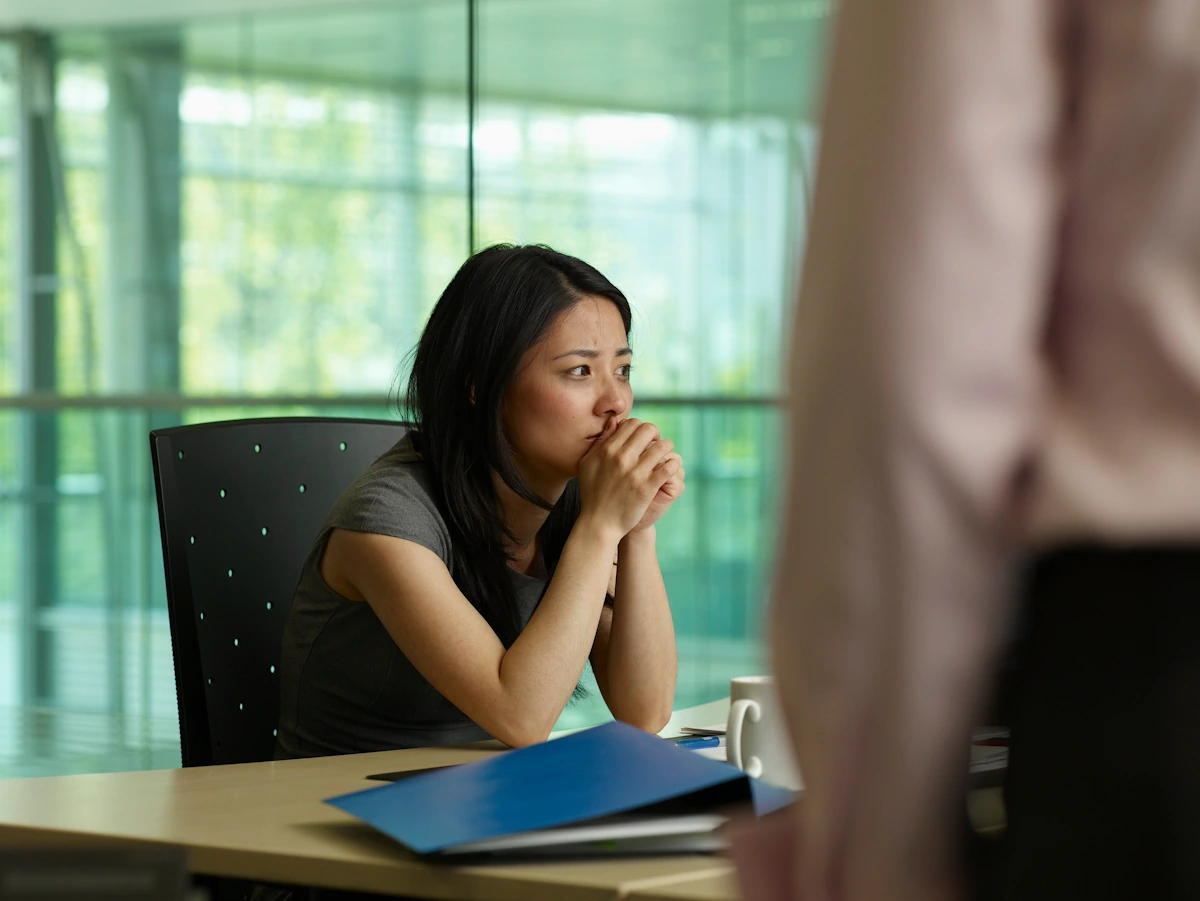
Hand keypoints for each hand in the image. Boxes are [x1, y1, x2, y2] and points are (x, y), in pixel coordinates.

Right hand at [576, 418, 677, 538]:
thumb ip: (601, 440)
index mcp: (607, 449)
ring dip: (667, 448)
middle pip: (649, 429)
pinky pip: (668, 467)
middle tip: (656, 444)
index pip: (632, 423)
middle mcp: (621, 457)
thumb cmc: (592, 492)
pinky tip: (669, 469)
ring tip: (665, 456)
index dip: (641, 428)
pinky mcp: (647, 487)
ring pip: (663, 446)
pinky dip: (672, 465)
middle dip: (656, 434)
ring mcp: (635, 473)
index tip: (643, 438)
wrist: (599, 523)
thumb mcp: (588, 462)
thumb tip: (614, 421)